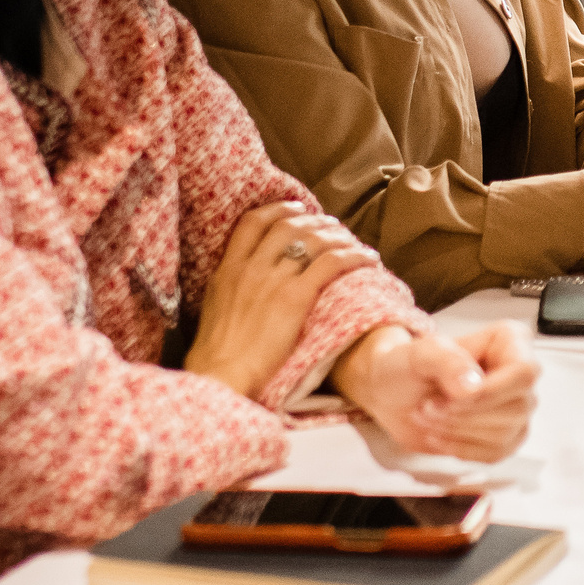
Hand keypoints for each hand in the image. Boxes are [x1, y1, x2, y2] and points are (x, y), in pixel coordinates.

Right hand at [185, 201, 378, 401]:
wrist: (221, 376)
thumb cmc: (218, 354)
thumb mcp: (215, 308)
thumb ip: (232, 287)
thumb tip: (248, 282)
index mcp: (228, 269)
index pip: (253, 222)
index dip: (278, 209)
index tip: (296, 208)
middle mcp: (251, 267)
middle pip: (289, 226)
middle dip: (315, 220)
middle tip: (332, 225)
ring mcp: (274, 280)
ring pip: (315, 240)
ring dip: (339, 236)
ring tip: (352, 241)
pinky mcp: (296, 297)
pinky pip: (333, 263)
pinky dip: (354, 256)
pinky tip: (368, 259)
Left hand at [332, 320, 540, 462]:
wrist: (394, 394)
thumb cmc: (409, 366)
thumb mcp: (420, 353)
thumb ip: (447, 361)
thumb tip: (472, 388)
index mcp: (510, 341)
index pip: (523, 373)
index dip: (491, 392)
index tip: (453, 397)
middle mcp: (520, 375)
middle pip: (516, 408)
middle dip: (465, 415)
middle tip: (429, 406)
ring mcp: (517, 408)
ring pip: (505, 435)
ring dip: (458, 431)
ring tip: (429, 416)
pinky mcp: (506, 437)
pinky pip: (496, 454)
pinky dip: (461, 450)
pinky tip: (440, 435)